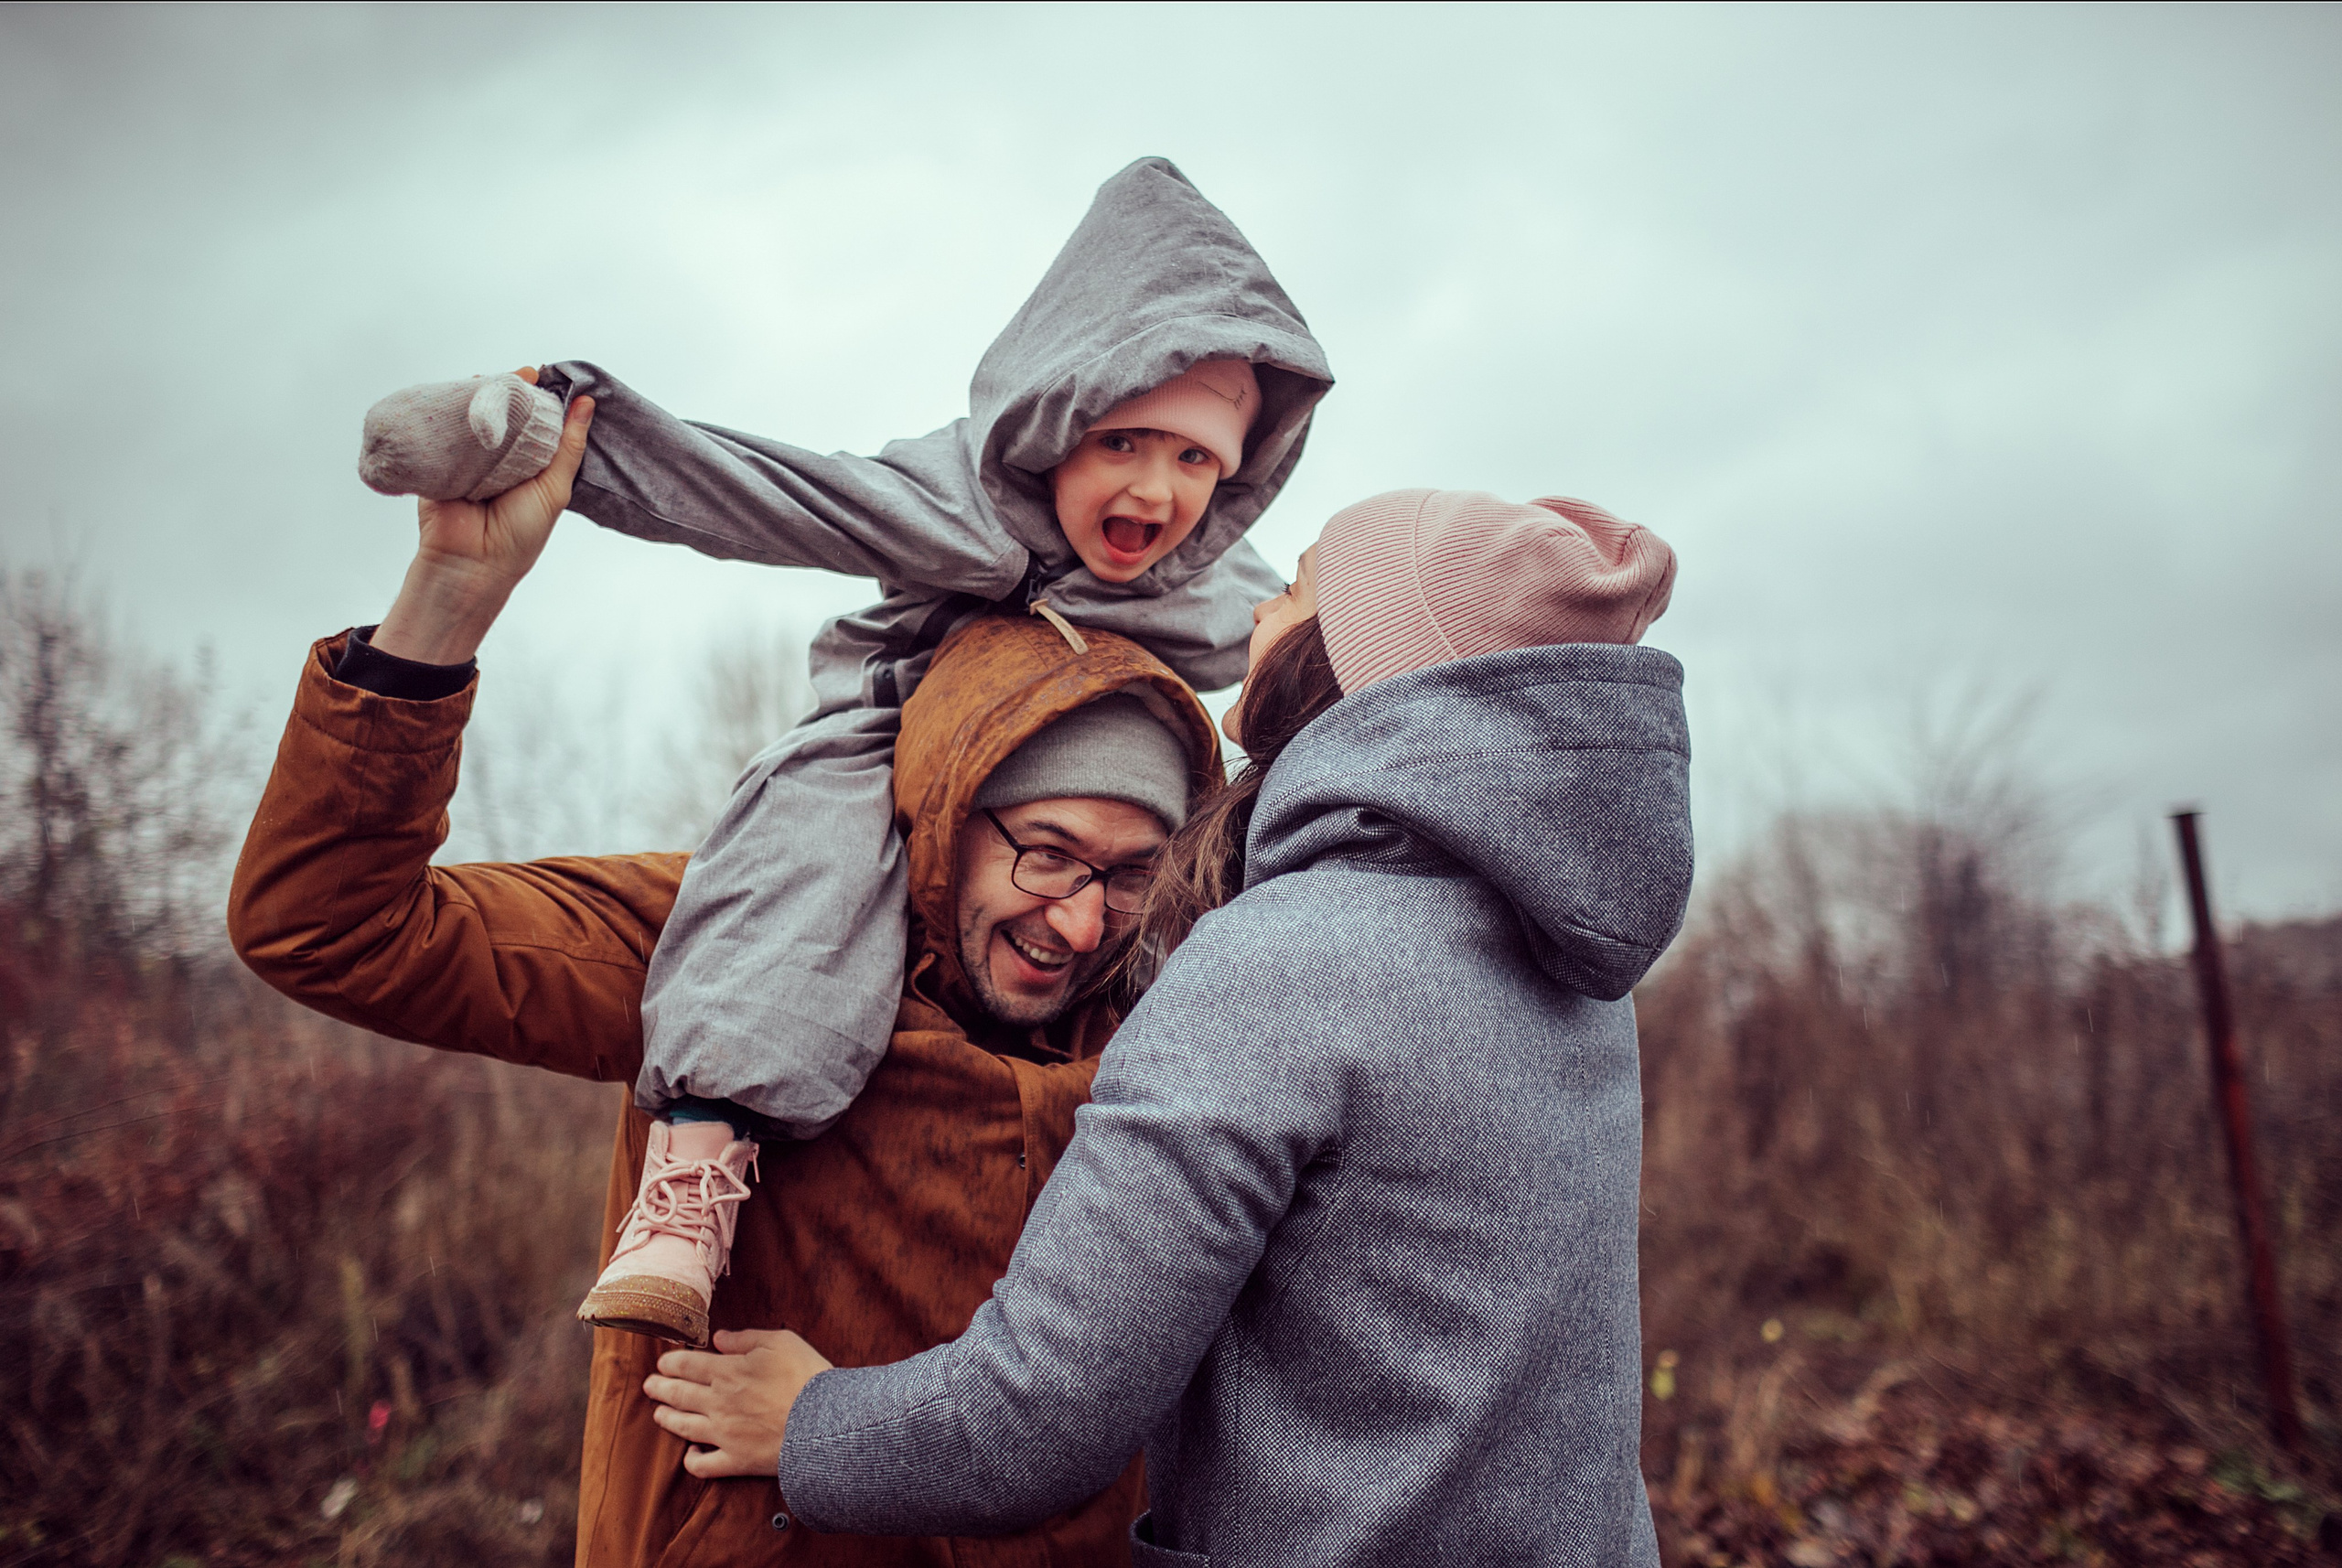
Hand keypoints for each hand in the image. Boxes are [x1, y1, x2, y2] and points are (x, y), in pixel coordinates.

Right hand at [371, 368, 593, 663]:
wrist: (472, 562)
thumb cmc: (520, 534)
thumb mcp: (555, 487)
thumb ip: (569, 445)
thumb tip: (587, 403)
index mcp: (528, 464)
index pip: (534, 422)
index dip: (540, 399)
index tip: (546, 376)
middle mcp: (498, 457)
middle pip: (504, 414)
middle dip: (510, 391)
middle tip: (521, 372)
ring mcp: (467, 456)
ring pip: (474, 416)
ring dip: (481, 395)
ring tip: (493, 378)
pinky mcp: (437, 458)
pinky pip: (444, 427)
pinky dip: (451, 410)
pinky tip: (461, 391)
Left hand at [645, 1328, 833, 1479]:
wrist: (825, 1422)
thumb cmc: (806, 1376)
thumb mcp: (781, 1341)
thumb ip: (745, 1338)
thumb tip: (718, 1338)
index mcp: (728, 1370)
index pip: (687, 1364)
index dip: (670, 1362)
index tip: (663, 1362)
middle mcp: (718, 1402)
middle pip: (678, 1394)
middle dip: (660, 1388)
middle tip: (649, 1385)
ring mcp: (724, 1433)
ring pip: (683, 1426)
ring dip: (667, 1418)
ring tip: (658, 1414)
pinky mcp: (735, 1460)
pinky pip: (703, 1465)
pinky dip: (691, 1460)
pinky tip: (690, 1453)